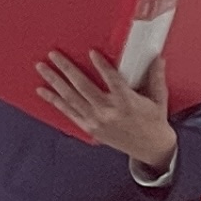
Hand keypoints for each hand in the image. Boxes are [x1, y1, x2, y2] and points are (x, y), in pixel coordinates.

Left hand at [36, 48, 178, 171]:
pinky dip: (54, 100)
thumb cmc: (154, 121)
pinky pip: (68, 112)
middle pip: (83, 86)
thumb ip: (155, 77)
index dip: (101, 66)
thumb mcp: (158, 99)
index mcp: (127, 102)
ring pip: (71, 97)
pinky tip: (42, 90)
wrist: (150, 149)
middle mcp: (109, 111)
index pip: (112, 79)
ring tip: (41, 67)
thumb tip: (158, 57)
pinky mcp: (89, 128)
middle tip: (53, 54)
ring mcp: (96, 120)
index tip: (91, 52)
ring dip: (54, 81)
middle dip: (66, 68)